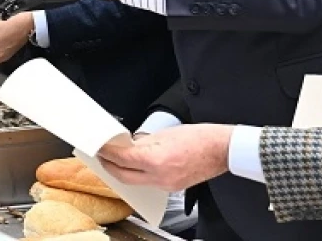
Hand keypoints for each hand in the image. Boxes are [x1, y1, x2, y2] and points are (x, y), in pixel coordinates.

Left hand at [97, 124, 233, 191]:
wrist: (221, 150)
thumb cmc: (199, 137)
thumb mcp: (164, 133)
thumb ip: (143, 141)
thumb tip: (128, 145)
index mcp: (155, 159)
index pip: (122, 158)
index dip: (107, 152)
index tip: (100, 146)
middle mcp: (159, 176)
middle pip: (123, 175)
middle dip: (109, 165)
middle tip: (101, 155)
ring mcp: (166, 185)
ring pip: (135, 181)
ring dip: (123, 170)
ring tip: (116, 159)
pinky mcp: (172, 188)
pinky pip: (149, 183)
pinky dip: (139, 174)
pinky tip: (136, 166)